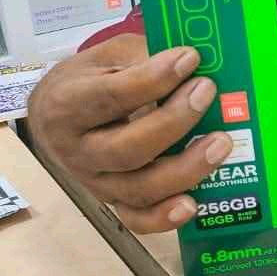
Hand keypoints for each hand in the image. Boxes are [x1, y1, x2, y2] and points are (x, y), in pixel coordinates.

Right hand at [26, 36, 231, 233]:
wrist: (55, 115)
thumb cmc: (92, 79)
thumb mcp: (110, 57)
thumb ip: (145, 59)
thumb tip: (196, 63)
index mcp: (67, 106)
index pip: (110, 96)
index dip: (152, 79)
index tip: (189, 59)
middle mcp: (77, 151)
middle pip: (126, 148)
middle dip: (173, 122)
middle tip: (206, 91)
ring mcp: (95, 182)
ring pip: (139, 187)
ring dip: (185, 169)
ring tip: (221, 142)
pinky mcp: (113, 202)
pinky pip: (138, 219)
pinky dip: (165, 217)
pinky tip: (193, 204)